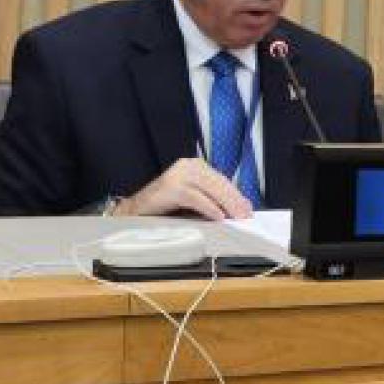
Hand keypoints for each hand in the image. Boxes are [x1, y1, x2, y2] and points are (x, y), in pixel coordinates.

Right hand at [116, 157, 253, 221]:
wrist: (135, 212)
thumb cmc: (165, 208)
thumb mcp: (192, 198)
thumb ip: (211, 198)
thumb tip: (237, 208)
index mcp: (195, 166)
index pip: (221, 180)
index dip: (236, 194)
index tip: (248, 208)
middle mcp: (188, 166)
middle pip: (218, 183)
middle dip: (234, 201)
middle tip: (246, 216)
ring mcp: (179, 175)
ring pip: (210, 189)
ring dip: (226, 205)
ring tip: (236, 217)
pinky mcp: (171, 187)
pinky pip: (196, 198)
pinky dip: (209, 208)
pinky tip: (218, 217)